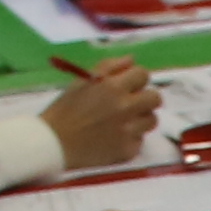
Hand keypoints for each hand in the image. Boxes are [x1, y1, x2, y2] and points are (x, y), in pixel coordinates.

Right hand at [40, 58, 162, 167]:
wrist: (55, 143)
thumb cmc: (66, 109)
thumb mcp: (82, 81)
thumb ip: (109, 67)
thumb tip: (131, 60)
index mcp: (112, 87)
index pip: (143, 75)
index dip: (136, 79)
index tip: (129, 85)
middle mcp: (124, 108)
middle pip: (155, 98)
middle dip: (145, 98)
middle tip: (131, 103)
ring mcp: (128, 131)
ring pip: (151, 120)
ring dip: (140, 118)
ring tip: (121, 121)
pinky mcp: (127, 150)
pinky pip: (140, 140)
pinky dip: (130, 138)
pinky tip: (113, 137)